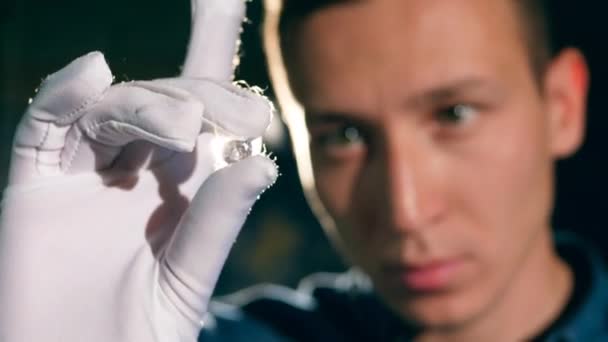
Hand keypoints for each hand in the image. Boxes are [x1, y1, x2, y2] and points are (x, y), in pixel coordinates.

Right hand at [0, 0, 276, 340]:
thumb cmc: (139, 333)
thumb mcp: (189, 275)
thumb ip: (217, 220)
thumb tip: (260, 160)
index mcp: (185, 181)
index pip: (203, 101)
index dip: (213, 40)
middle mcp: (138, 166)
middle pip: (167, 95)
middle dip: (200, 92)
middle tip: (238, 118)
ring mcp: (85, 171)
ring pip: (115, 105)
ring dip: (148, 104)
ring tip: (182, 130)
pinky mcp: (37, 184)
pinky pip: (48, 124)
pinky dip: (66, 96)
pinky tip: (92, 76)